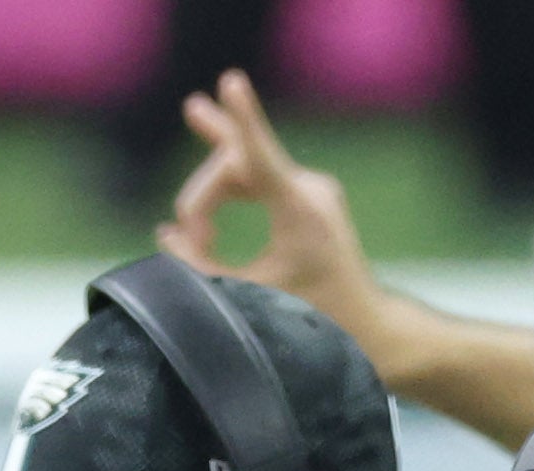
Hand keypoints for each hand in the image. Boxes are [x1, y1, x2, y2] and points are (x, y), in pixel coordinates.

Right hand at [159, 71, 381, 337]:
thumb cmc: (311, 318)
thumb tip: (166, 234)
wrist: (367, 324)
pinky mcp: (311, 195)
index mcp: (300, 214)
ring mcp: (314, 189)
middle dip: (203, 196)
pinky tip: (210, 126)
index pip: (261, 158)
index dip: (242, 119)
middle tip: (186, 234)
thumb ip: (201, 267)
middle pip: (238, 165)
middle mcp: (311, 191)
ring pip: (248, 164)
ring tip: (193, 146)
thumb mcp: (249, 298)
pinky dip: (234, 176)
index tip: (233, 83)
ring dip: (215, 187)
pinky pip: (264, 171)